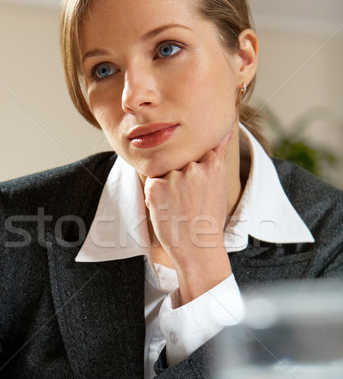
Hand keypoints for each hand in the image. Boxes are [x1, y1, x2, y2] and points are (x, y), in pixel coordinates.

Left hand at [144, 131, 234, 302]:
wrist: (197, 248)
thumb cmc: (209, 219)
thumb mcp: (219, 183)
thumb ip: (216, 156)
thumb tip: (225, 130)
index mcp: (213, 163)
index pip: (200, 145)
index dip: (195, 158)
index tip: (196, 179)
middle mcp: (194, 166)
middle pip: (178, 159)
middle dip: (179, 175)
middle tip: (188, 201)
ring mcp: (174, 175)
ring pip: (164, 171)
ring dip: (167, 185)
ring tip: (178, 207)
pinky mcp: (155, 185)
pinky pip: (152, 183)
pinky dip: (155, 196)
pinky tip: (167, 210)